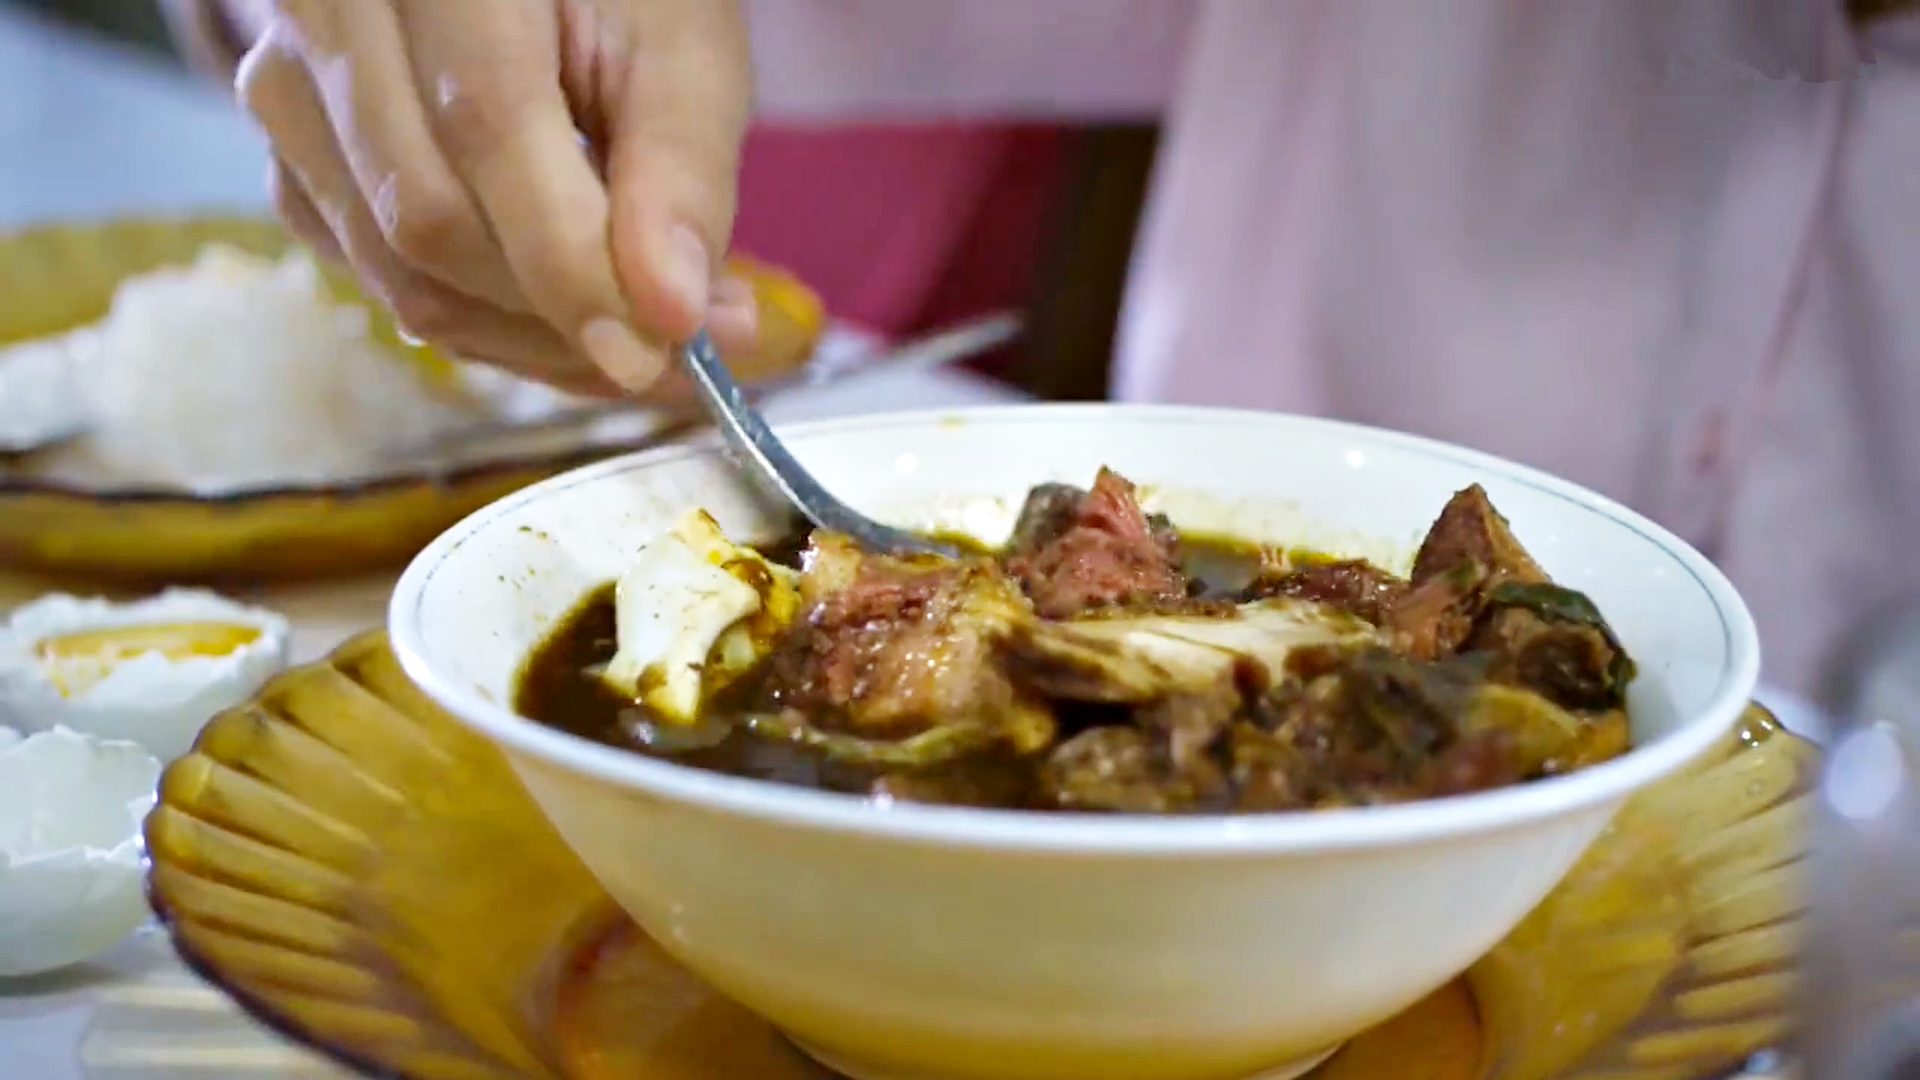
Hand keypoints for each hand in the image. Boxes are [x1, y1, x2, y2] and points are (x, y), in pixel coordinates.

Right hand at [235, 0, 755, 395]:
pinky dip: (487, 324)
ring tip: (641, 333)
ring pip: (399, 274)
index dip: (573, 263)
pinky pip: (383, 284)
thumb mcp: (680, 47)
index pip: (486, 130)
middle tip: (684, 345)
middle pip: (428, 221)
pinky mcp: (297, 164)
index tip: (660, 350)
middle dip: (563, 316)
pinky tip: (567, 313)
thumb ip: (680, 168)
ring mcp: (291, 95)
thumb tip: (671, 315)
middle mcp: (328, 17)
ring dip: (532, 338)